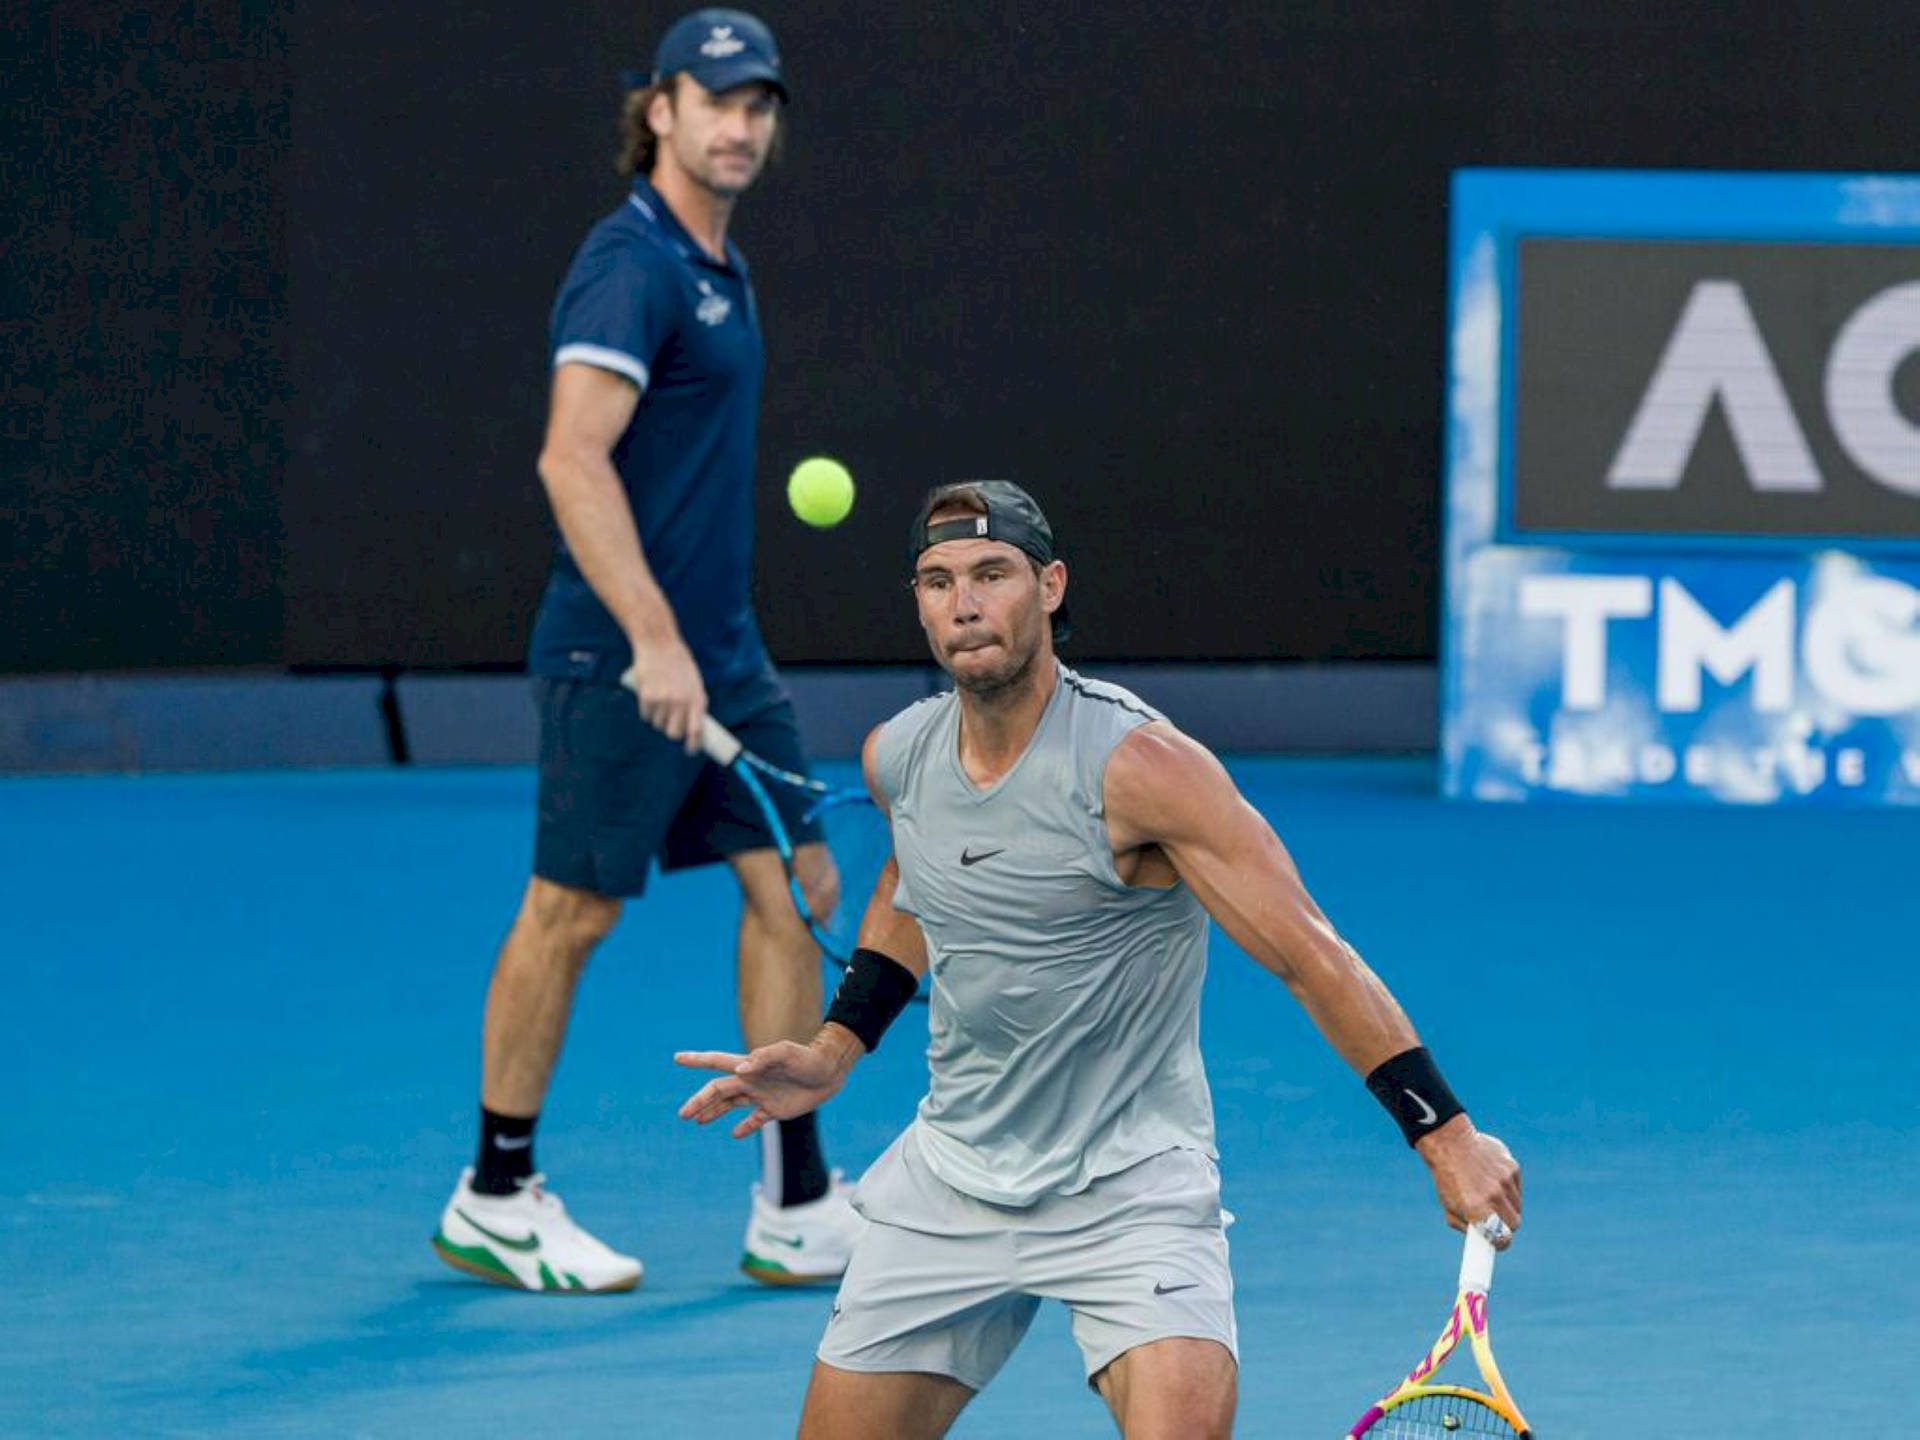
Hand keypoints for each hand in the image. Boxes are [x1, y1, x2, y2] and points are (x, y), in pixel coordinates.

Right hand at [625, 635, 706, 753]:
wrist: (659, 644)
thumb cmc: (679, 664)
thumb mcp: (695, 682)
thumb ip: (695, 702)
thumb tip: (694, 726)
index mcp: (697, 699)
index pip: (696, 730)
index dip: (693, 744)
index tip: (690, 750)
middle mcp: (681, 703)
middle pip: (674, 733)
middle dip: (672, 732)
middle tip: (670, 723)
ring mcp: (663, 701)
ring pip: (658, 724)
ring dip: (658, 718)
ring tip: (660, 701)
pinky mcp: (647, 697)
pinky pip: (646, 716)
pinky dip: (647, 711)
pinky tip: (650, 696)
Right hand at [676, 1038, 851, 1138]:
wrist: (830, 1071)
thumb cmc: (808, 1058)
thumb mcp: (787, 1053)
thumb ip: (764, 1057)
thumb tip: (741, 1070)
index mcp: (751, 1065)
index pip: (718, 1062)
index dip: (697, 1060)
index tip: (678, 1058)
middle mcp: (752, 1080)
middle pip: (718, 1091)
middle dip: (699, 1101)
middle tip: (682, 1113)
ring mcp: (762, 1095)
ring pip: (730, 1105)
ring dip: (713, 1112)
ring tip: (696, 1120)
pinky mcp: (775, 1110)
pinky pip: (755, 1120)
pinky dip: (744, 1127)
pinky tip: (734, 1134)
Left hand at [1415, 1116, 1521, 1247]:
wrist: (1450, 1142)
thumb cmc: (1447, 1178)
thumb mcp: (1449, 1206)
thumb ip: (1467, 1225)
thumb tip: (1484, 1240)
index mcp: (1476, 1209)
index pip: (1503, 1238)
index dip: (1502, 1242)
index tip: (1499, 1242)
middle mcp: (1493, 1196)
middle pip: (1515, 1224)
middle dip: (1506, 1224)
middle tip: (1495, 1218)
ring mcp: (1505, 1181)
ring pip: (1517, 1206)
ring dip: (1507, 1205)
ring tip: (1489, 1192)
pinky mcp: (1512, 1167)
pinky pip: (1517, 1188)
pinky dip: (1508, 1188)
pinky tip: (1492, 1177)